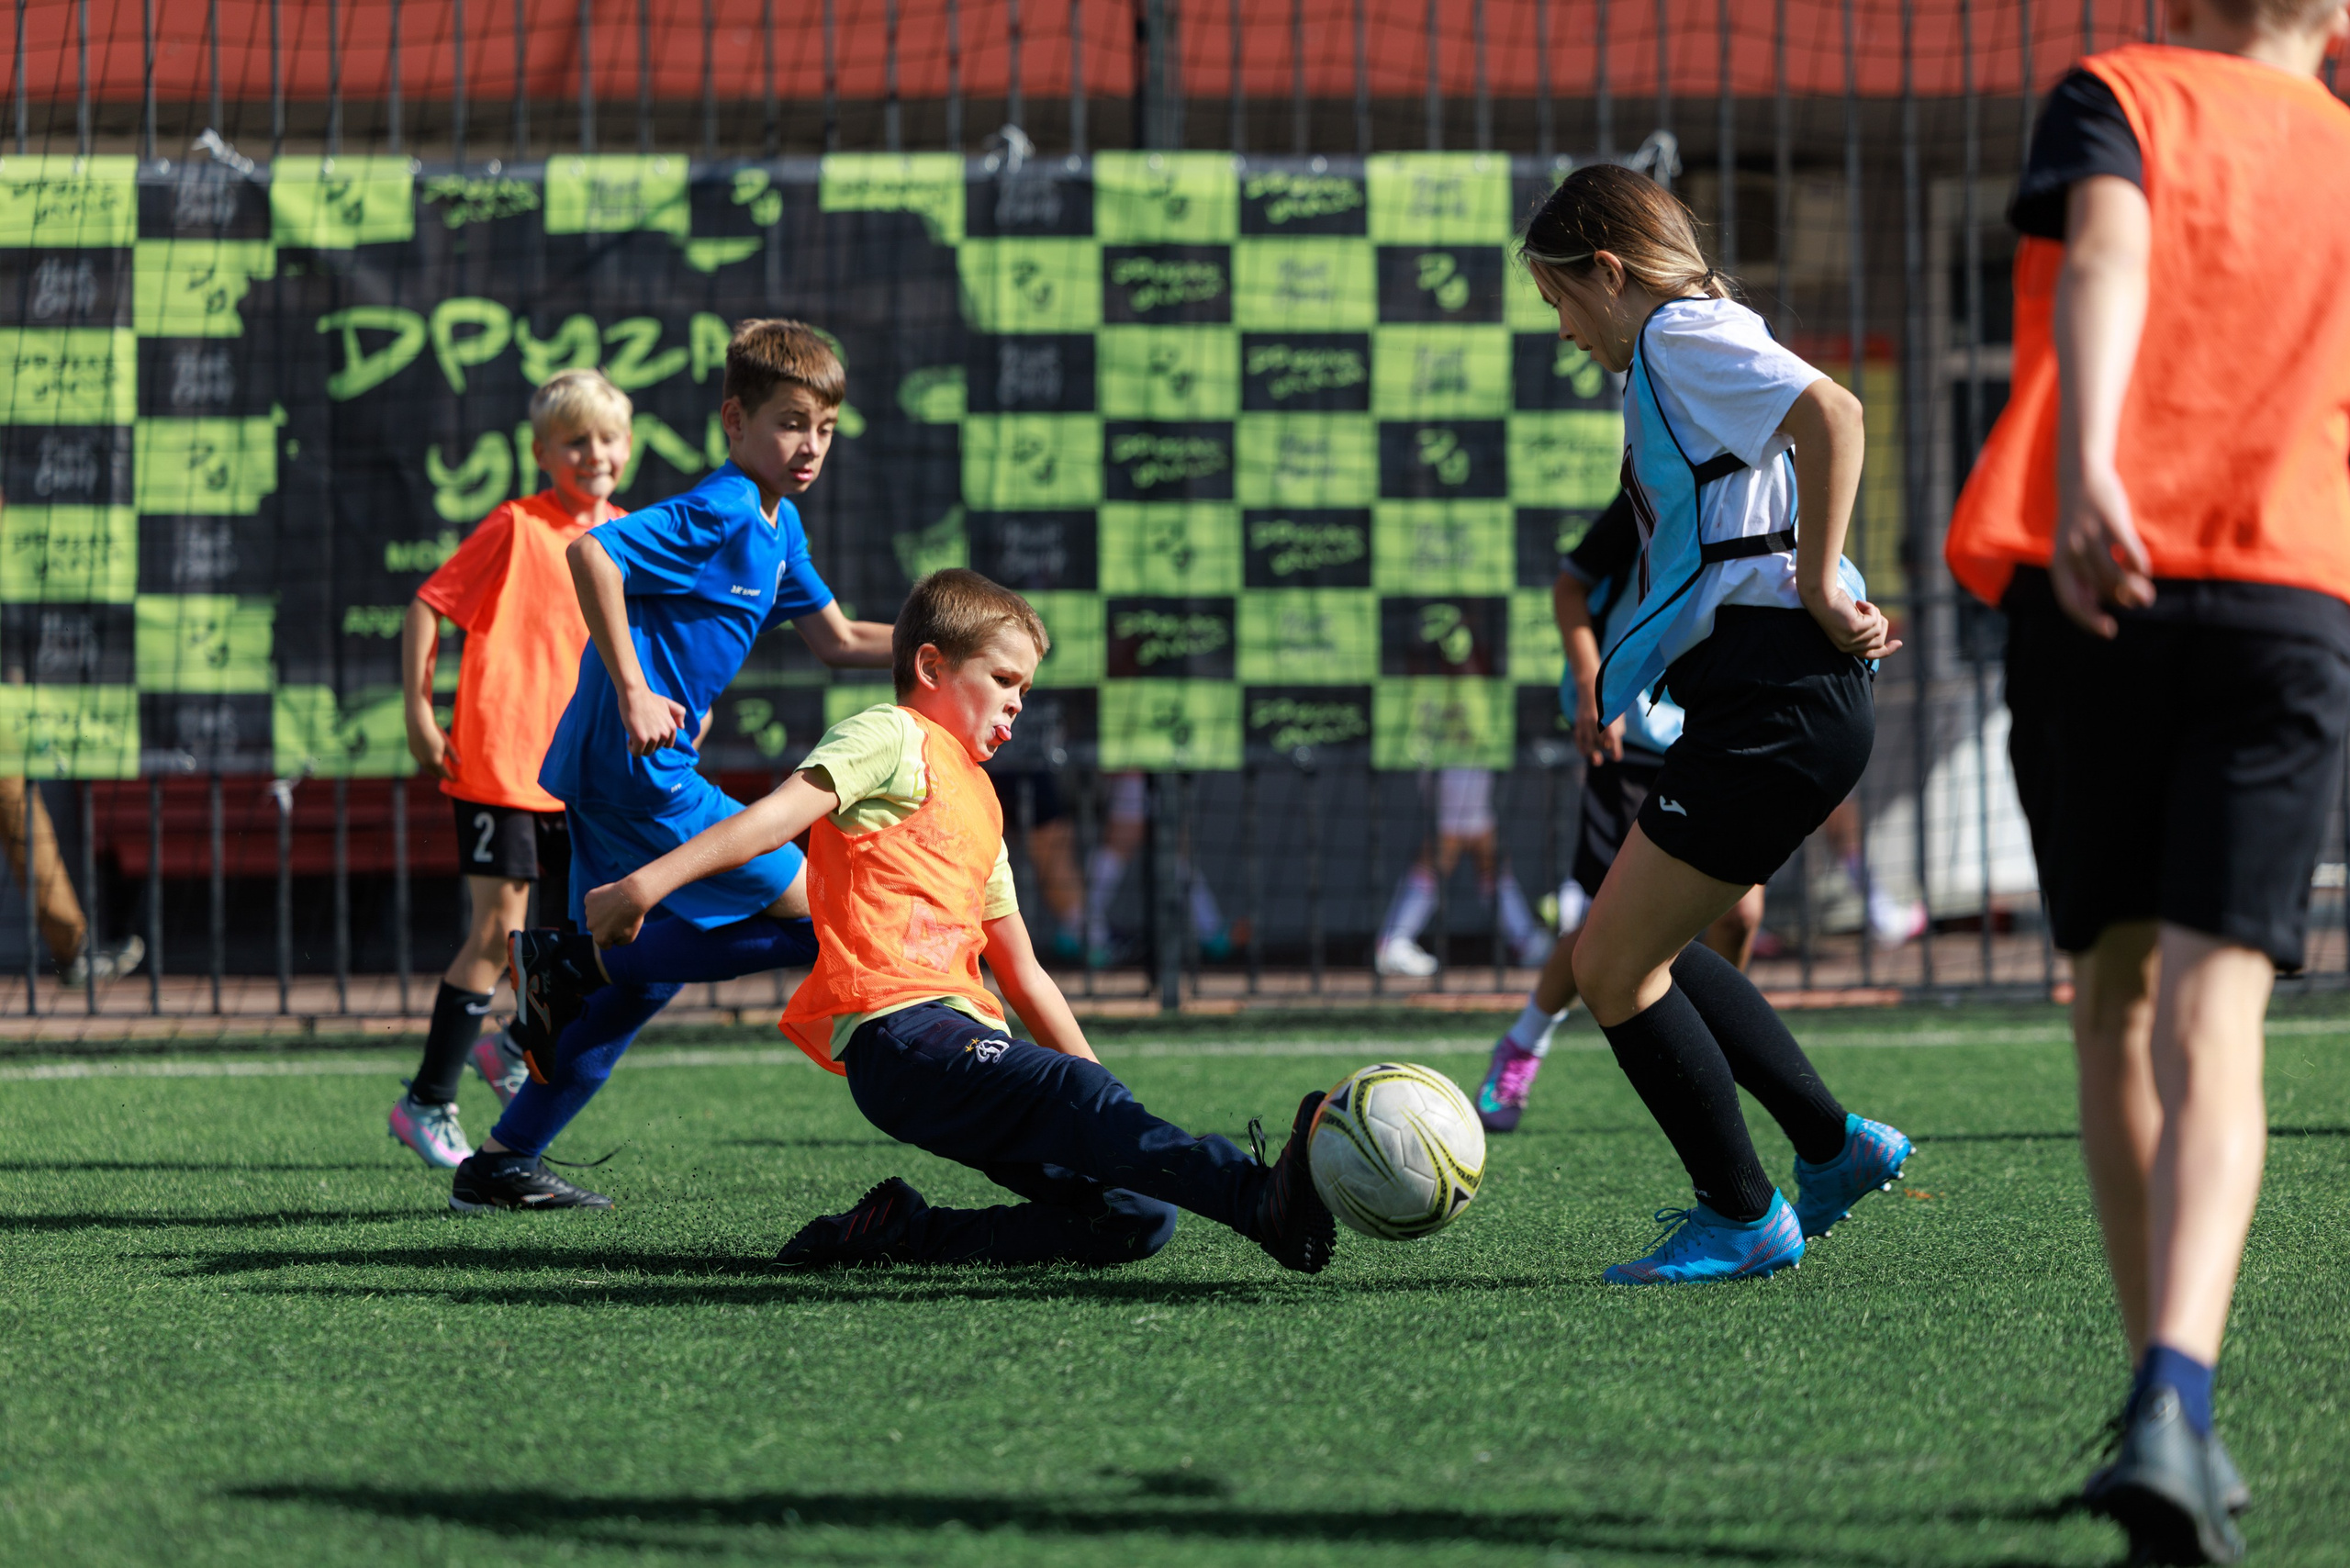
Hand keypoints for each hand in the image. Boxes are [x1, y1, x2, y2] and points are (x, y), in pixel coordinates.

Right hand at [403, 701, 452, 781]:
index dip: (450, 778)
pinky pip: (422, 762)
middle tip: (447, 776)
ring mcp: (419, 759)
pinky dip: (427, 764)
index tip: (455, 780)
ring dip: (433, 771)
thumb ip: (452, 755)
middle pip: (435, 774)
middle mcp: (427, 763)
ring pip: (427, 769)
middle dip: (442, 776)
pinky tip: (430, 761)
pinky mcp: (414, 754)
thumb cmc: (435, 734)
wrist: (418, 726)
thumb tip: (459, 764)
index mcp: (436, 761)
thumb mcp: (447, 744)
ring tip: (439, 771)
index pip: (445, 774)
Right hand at [583, 879, 647, 946]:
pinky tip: (610, 898)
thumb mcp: (630, 937)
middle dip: (606, 924)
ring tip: (616, 906)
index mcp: (600, 938)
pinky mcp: (589, 899)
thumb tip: (611, 941)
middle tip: (620, 915)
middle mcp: (590, 926)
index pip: (604, 944)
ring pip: (595, 914)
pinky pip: (593, 902)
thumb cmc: (633, 917)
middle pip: (597, 928)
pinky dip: (600, 900)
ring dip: (603, 912)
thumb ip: (618, 942)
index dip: (615, 937)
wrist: (633, 895)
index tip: (622, 928)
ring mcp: (588, 912)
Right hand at [619, 684, 687, 755]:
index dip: (656, 740)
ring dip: (638, 745)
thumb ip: (678, 713)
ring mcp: (654, 737)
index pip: (667, 745)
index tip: (648, 731)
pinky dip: (631, 748)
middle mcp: (665, 734)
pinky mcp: (641, 739)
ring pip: (645, 752)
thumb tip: (682, 727)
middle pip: (654, 749)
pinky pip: (636, 753)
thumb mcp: (667, 703)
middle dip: (646, 742)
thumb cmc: (648, 698)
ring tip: (635, 731)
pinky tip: (630, 736)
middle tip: (639, 727)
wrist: (634, 693)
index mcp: (672, 727)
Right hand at [1572, 681, 1624, 766]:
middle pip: (1600, 744)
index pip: (1613, 741)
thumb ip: (1617, 727)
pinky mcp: (1578, 721)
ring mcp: (1586, 722)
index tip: (1616, 757)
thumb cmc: (1608, 699)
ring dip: (1591, 753)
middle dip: (1602, 752)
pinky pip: (1578, 738)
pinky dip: (1581, 747)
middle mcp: (1596, 722)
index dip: (1615, 752)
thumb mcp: (1617, 711)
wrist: (1590, 685)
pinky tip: (1585, 752)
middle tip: (1601, 759)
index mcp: (1609, 719)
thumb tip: (1614, 743)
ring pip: (1588, 743)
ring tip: (1596, 760)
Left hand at [1804, 587, 1902, 660]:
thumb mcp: (1853, 619)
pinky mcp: (1854, 629)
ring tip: (1861, 604)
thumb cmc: (1835, 604)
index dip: (1887, 650)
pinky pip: (1874, 620)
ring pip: (1878, 629)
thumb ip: (1865, 627)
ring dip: (1874, 613)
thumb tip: (1882, 627)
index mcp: (1845, 648)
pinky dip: (1871, 608)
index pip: (1871, 655)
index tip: (1899, 643)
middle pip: (1879, 641)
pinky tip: (1859, 602)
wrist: (1821, 594)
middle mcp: (1847, 647)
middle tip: (1872, 609)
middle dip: (1881, 623)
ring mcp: (1850, 640)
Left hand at [2051, 461, 2153, 637]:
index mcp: (2058, 563)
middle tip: (2137, 603)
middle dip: (2122, 602)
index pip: (2070, 602)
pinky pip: (2130, 552)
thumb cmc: (2079, 524)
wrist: (2080, 478)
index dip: (2088, 621)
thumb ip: (2081, 578)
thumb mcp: (2071, 553)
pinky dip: (2140, 567)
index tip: (2109, 631)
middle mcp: (2071, 552)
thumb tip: (2098, 612)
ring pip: (2116, 575)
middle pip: (2100, 591)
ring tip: (2146, 595)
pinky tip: (2144, 572)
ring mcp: (2091, 536)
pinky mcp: (2111, 521)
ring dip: (2135, 590)